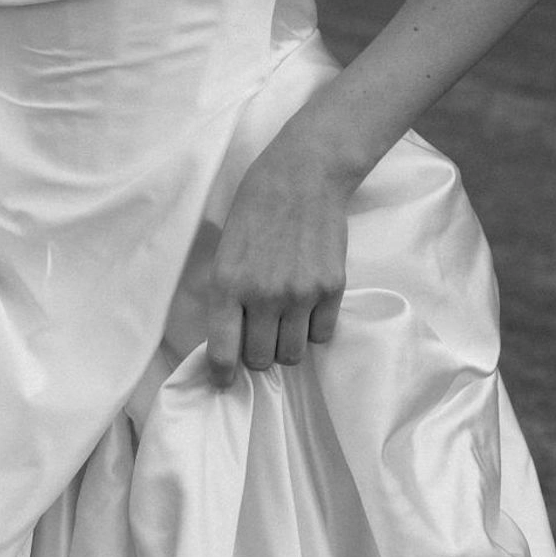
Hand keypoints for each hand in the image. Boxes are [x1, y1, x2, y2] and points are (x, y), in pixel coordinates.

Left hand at [206, 126, 352, 387]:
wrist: (304, 175)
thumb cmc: (256, 206)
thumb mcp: (226, 248)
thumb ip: (227, 293)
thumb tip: (230, 337)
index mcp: (228, 284)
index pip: (223, 352)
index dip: (222, 374)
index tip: (224, 381)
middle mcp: (263, 296)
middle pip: (261, 360)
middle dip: (257, 353)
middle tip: (259, 334)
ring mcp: (301, 294)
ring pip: (292, 353)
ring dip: (286, 343)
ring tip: (284, 319)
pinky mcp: (332, 288)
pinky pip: (322, 334)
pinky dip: (313, 328)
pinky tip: (307, 306)